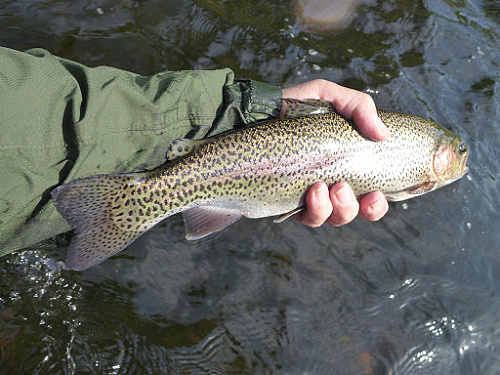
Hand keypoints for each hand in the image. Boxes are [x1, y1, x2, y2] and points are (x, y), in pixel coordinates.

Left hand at [282, 79, 389, 226]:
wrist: (253, 114)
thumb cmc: (291, 106)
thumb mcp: (327, 95)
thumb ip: (358, 106)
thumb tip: (383, 134)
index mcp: (343, 165)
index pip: (368, 195)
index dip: (376, 205)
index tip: (376, 194)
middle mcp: (328, 184)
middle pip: (351, 212)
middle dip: (353, 207)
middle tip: (341, 187)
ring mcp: (306, 195)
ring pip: (330, 218)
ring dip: (335, 209)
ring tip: (322, 188)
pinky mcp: (286, 202)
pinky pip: (306, 218)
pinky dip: (315, 211)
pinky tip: (312, 192)